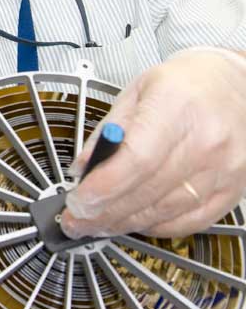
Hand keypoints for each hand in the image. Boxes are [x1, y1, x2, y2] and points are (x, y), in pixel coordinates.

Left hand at [60, 49, 245, 239]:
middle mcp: (205, 141)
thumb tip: (83, 167)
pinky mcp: (231, 190)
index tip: (77, 200)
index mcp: (176, 107)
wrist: (237, 84)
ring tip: (97, 223)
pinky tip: (134, 221)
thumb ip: (108, 129)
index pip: (136, 159)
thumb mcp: (137, 90)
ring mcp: (222, 169)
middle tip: (77, 218)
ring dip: (125, 223)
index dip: (102, 187)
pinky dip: (156, 226)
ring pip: (165, 211)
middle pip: (147, 191)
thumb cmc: (186, 83)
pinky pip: (189, 221)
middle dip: (104, 211)